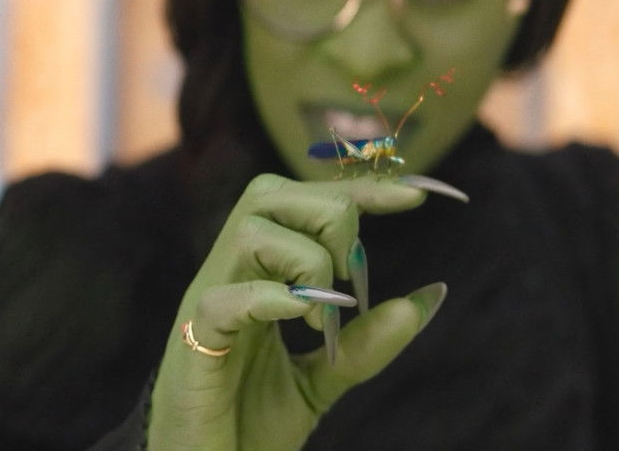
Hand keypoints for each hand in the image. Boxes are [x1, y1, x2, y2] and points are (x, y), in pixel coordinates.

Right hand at [148, 173, 446, 450]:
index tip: (414, 197)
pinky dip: (271, 299)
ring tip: (323, 315)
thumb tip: (426, 300)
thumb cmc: (250, 427)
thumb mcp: (322, 379)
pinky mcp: (193, 349)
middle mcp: (228, 278)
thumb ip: (366, 343)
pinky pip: (223, 301)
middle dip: (330, 216)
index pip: (301, 203)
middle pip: (269, 193)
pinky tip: (304, 318)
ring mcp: (206, 308)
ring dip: (306, 261)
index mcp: (254, 276)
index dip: (357, 191)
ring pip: (250, 232)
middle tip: (350, 277)